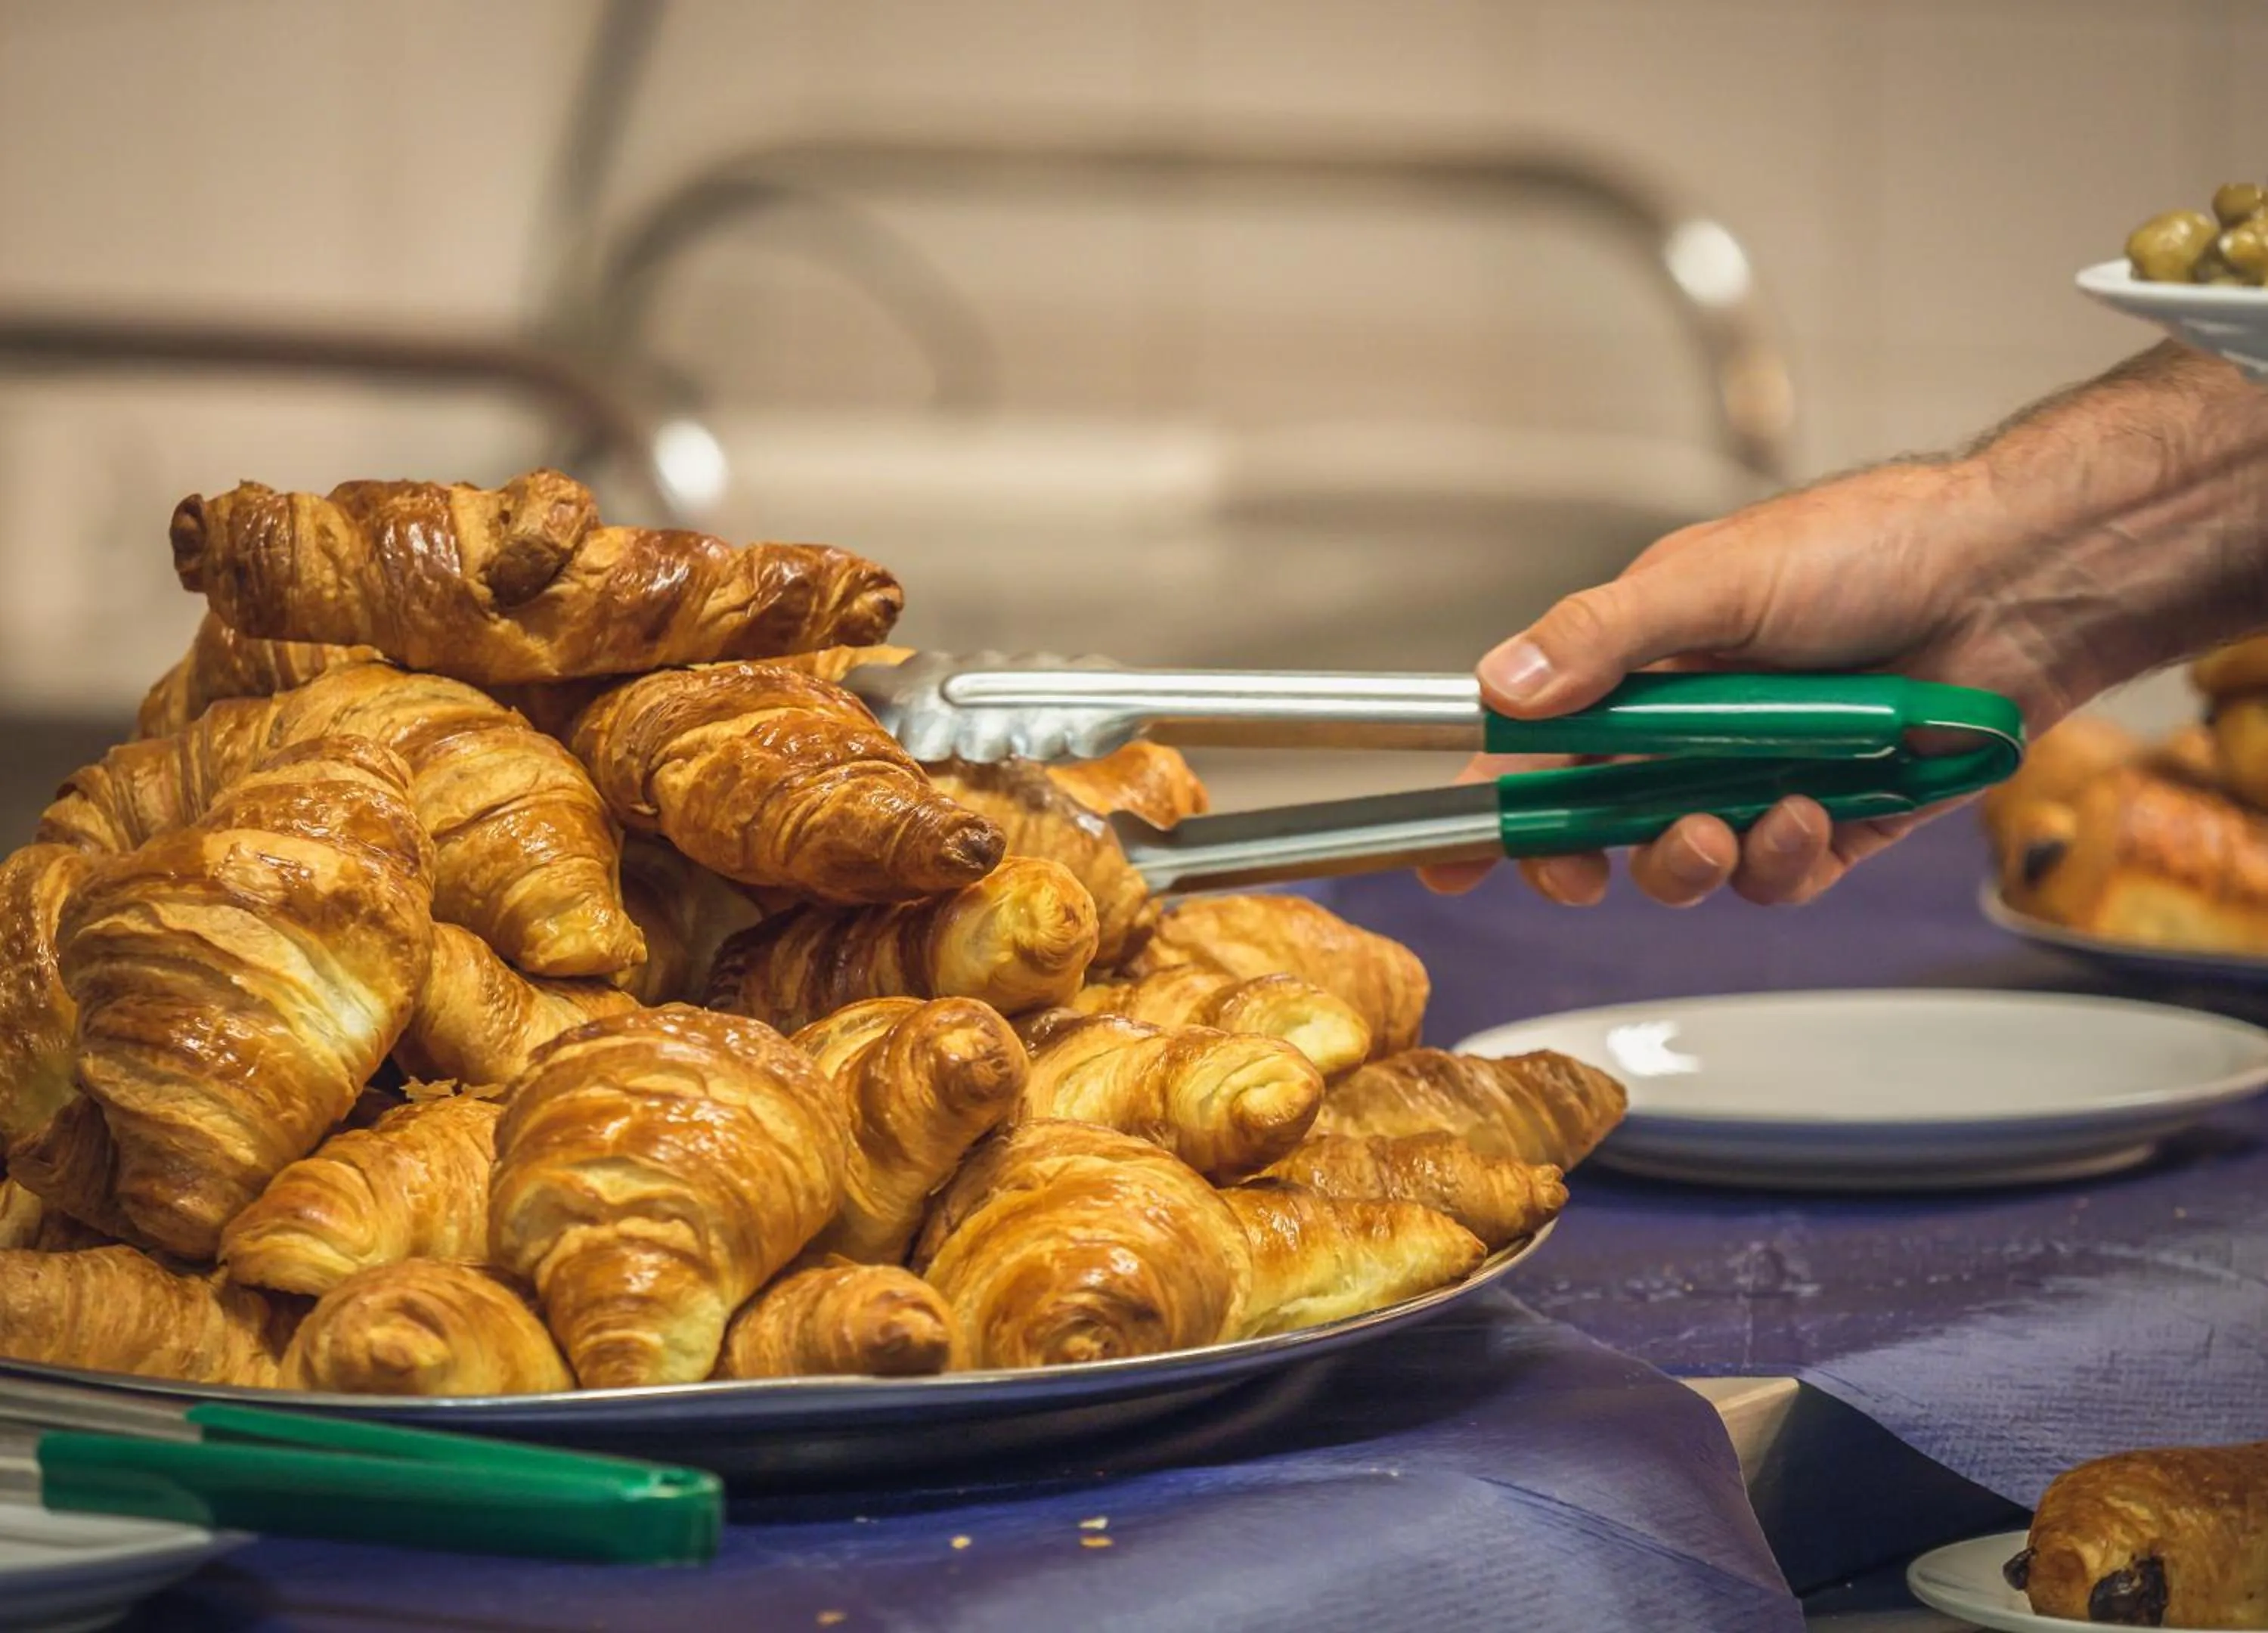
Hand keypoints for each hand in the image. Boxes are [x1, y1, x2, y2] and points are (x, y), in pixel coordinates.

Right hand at [1423, 458, 2075, 906]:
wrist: (2015, 580)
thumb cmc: (1868, 548)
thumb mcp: (1710, 580)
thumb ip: (1602, 641)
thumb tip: (1500, 689)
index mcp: (1642, 658)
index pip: (1535, 740)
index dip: (1490, 804)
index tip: (1448, 862)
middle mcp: (1690, 722)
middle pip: (1597, 820)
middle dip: (1586, 852)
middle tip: (1588, 869)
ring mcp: (1755, 772)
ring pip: (1681, 858)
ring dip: (1689, 858)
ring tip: (1730, 823)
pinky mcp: (1829, 818)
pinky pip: (1775, 874)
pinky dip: (1782, 858)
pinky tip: (1809, 813)